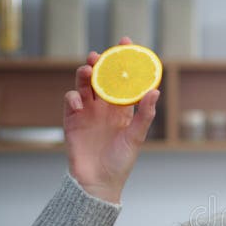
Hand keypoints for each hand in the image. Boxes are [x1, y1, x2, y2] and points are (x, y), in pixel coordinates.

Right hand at [62, 36, 159, 203]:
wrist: (99, 183)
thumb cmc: (121, 162)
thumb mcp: (136, 137)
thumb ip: (145, 115)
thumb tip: (155, 91)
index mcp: (123, 109)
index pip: (124, 79)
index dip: (124, 60)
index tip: (126, 43)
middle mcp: (105, 107)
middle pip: (101, 77)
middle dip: (99, 63)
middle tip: (100, 56)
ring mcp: (87, 112)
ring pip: (84, 85)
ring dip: (84, 74)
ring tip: (87, 70)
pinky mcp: (72, 121)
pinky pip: (70, 101)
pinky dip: (73, 98)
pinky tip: (79, 104)